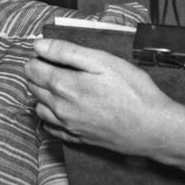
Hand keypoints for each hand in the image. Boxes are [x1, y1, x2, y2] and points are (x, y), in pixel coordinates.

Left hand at [23, 37, 178, 155]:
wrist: (152, 127)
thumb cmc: (133, 90)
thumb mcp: (102, 61)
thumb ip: (66, 52)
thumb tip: (39, 45)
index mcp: (63, 86)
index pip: (31, 70)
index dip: (37, 58)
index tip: (47, 53)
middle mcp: (59, 108)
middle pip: (33, 88)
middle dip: (37, 74)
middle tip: (54, 65)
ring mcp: (67, 126)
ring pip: (39, 109)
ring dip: (42, 96)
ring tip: (59, 86)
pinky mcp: (77, 139)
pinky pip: (51, 129)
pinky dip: (50, 117)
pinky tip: (62, 110)